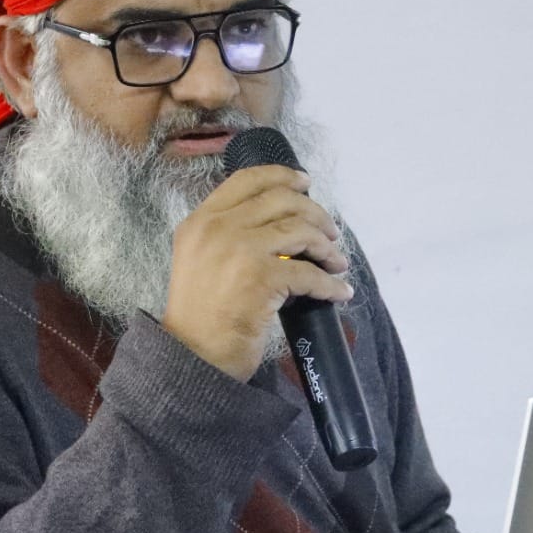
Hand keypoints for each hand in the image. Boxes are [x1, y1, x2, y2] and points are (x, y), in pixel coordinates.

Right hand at [160, 165, 353, 380]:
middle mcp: (218, 228)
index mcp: (200, 221)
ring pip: (301, 231)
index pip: (246, 180)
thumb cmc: (199, 317)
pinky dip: (330, 284)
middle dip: (315, 213)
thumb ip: (228, 236)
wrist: (192, 357)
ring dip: (327, 247)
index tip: (306, 183)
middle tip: (331, 231)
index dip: (282, 175)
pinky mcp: (263, 277)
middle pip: (281, 200)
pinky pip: (310, 273)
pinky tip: (340, 292)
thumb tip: (280, 225)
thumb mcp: (201, 261)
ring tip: (337, 263)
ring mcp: (240, 249)